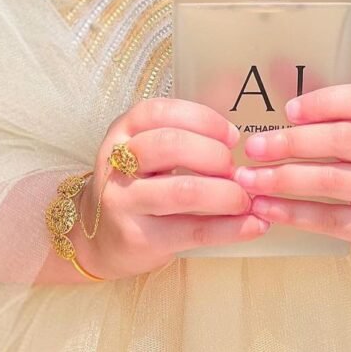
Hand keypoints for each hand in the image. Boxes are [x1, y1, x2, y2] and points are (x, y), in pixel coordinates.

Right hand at [76, 97, 269, 280]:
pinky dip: (232, 228)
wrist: (97, 238)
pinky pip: (194, 230)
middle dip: (215, 155)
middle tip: (235, 171)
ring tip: (245, 199)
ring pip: (184, 190)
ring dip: (227, 193)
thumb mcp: (142, 152)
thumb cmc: (133, 187)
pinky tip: (253, 226)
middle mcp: (116, 163)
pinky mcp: (139, 239)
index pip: (159, 112)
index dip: (202, 119)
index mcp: (121, 132)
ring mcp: (124, 202)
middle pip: (170, 145)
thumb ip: (178, 139)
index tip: (231, 136)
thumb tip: (237, 142)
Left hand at [233, 81, 350, 254]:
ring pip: (331, 181)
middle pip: (343, 140)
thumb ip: (323, 103)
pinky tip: (263, 206)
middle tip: (253, 147)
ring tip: (247, 178)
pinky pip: (330, 219)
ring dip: (281, 179)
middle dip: (291, 142)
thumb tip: (273, 67)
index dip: (326, 102)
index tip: (288, 110)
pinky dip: (291, 212)